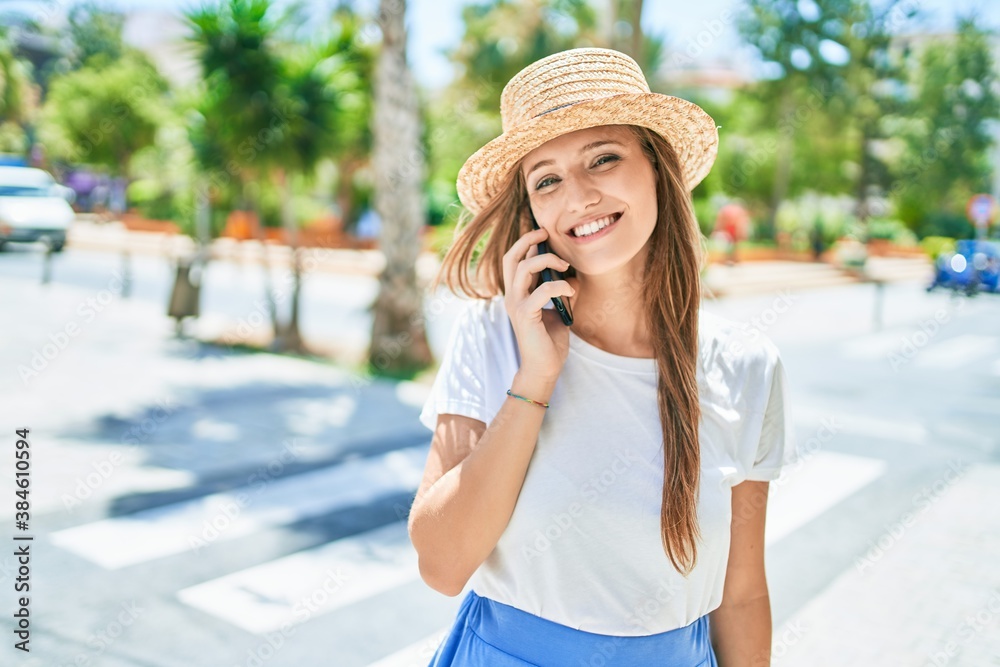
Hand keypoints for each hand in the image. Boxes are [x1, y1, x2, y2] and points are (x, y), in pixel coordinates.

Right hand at [502, 226, 574, 382]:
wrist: (544, 368)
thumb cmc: (549, 341)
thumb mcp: (557, 310)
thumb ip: (559, 292)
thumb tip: (572, 275)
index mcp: (518, 293)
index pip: (515, 260)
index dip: (526, 243)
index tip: (544, 235)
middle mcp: (512, 296)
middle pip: (511, 258)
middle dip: (528, 240)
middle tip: (545, 233)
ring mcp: (516, 305)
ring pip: (523, 268)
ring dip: (546, 260)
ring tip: (565, 265)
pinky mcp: (526, 316)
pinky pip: (541, 291)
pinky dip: (558, 286)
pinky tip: (571, 292)